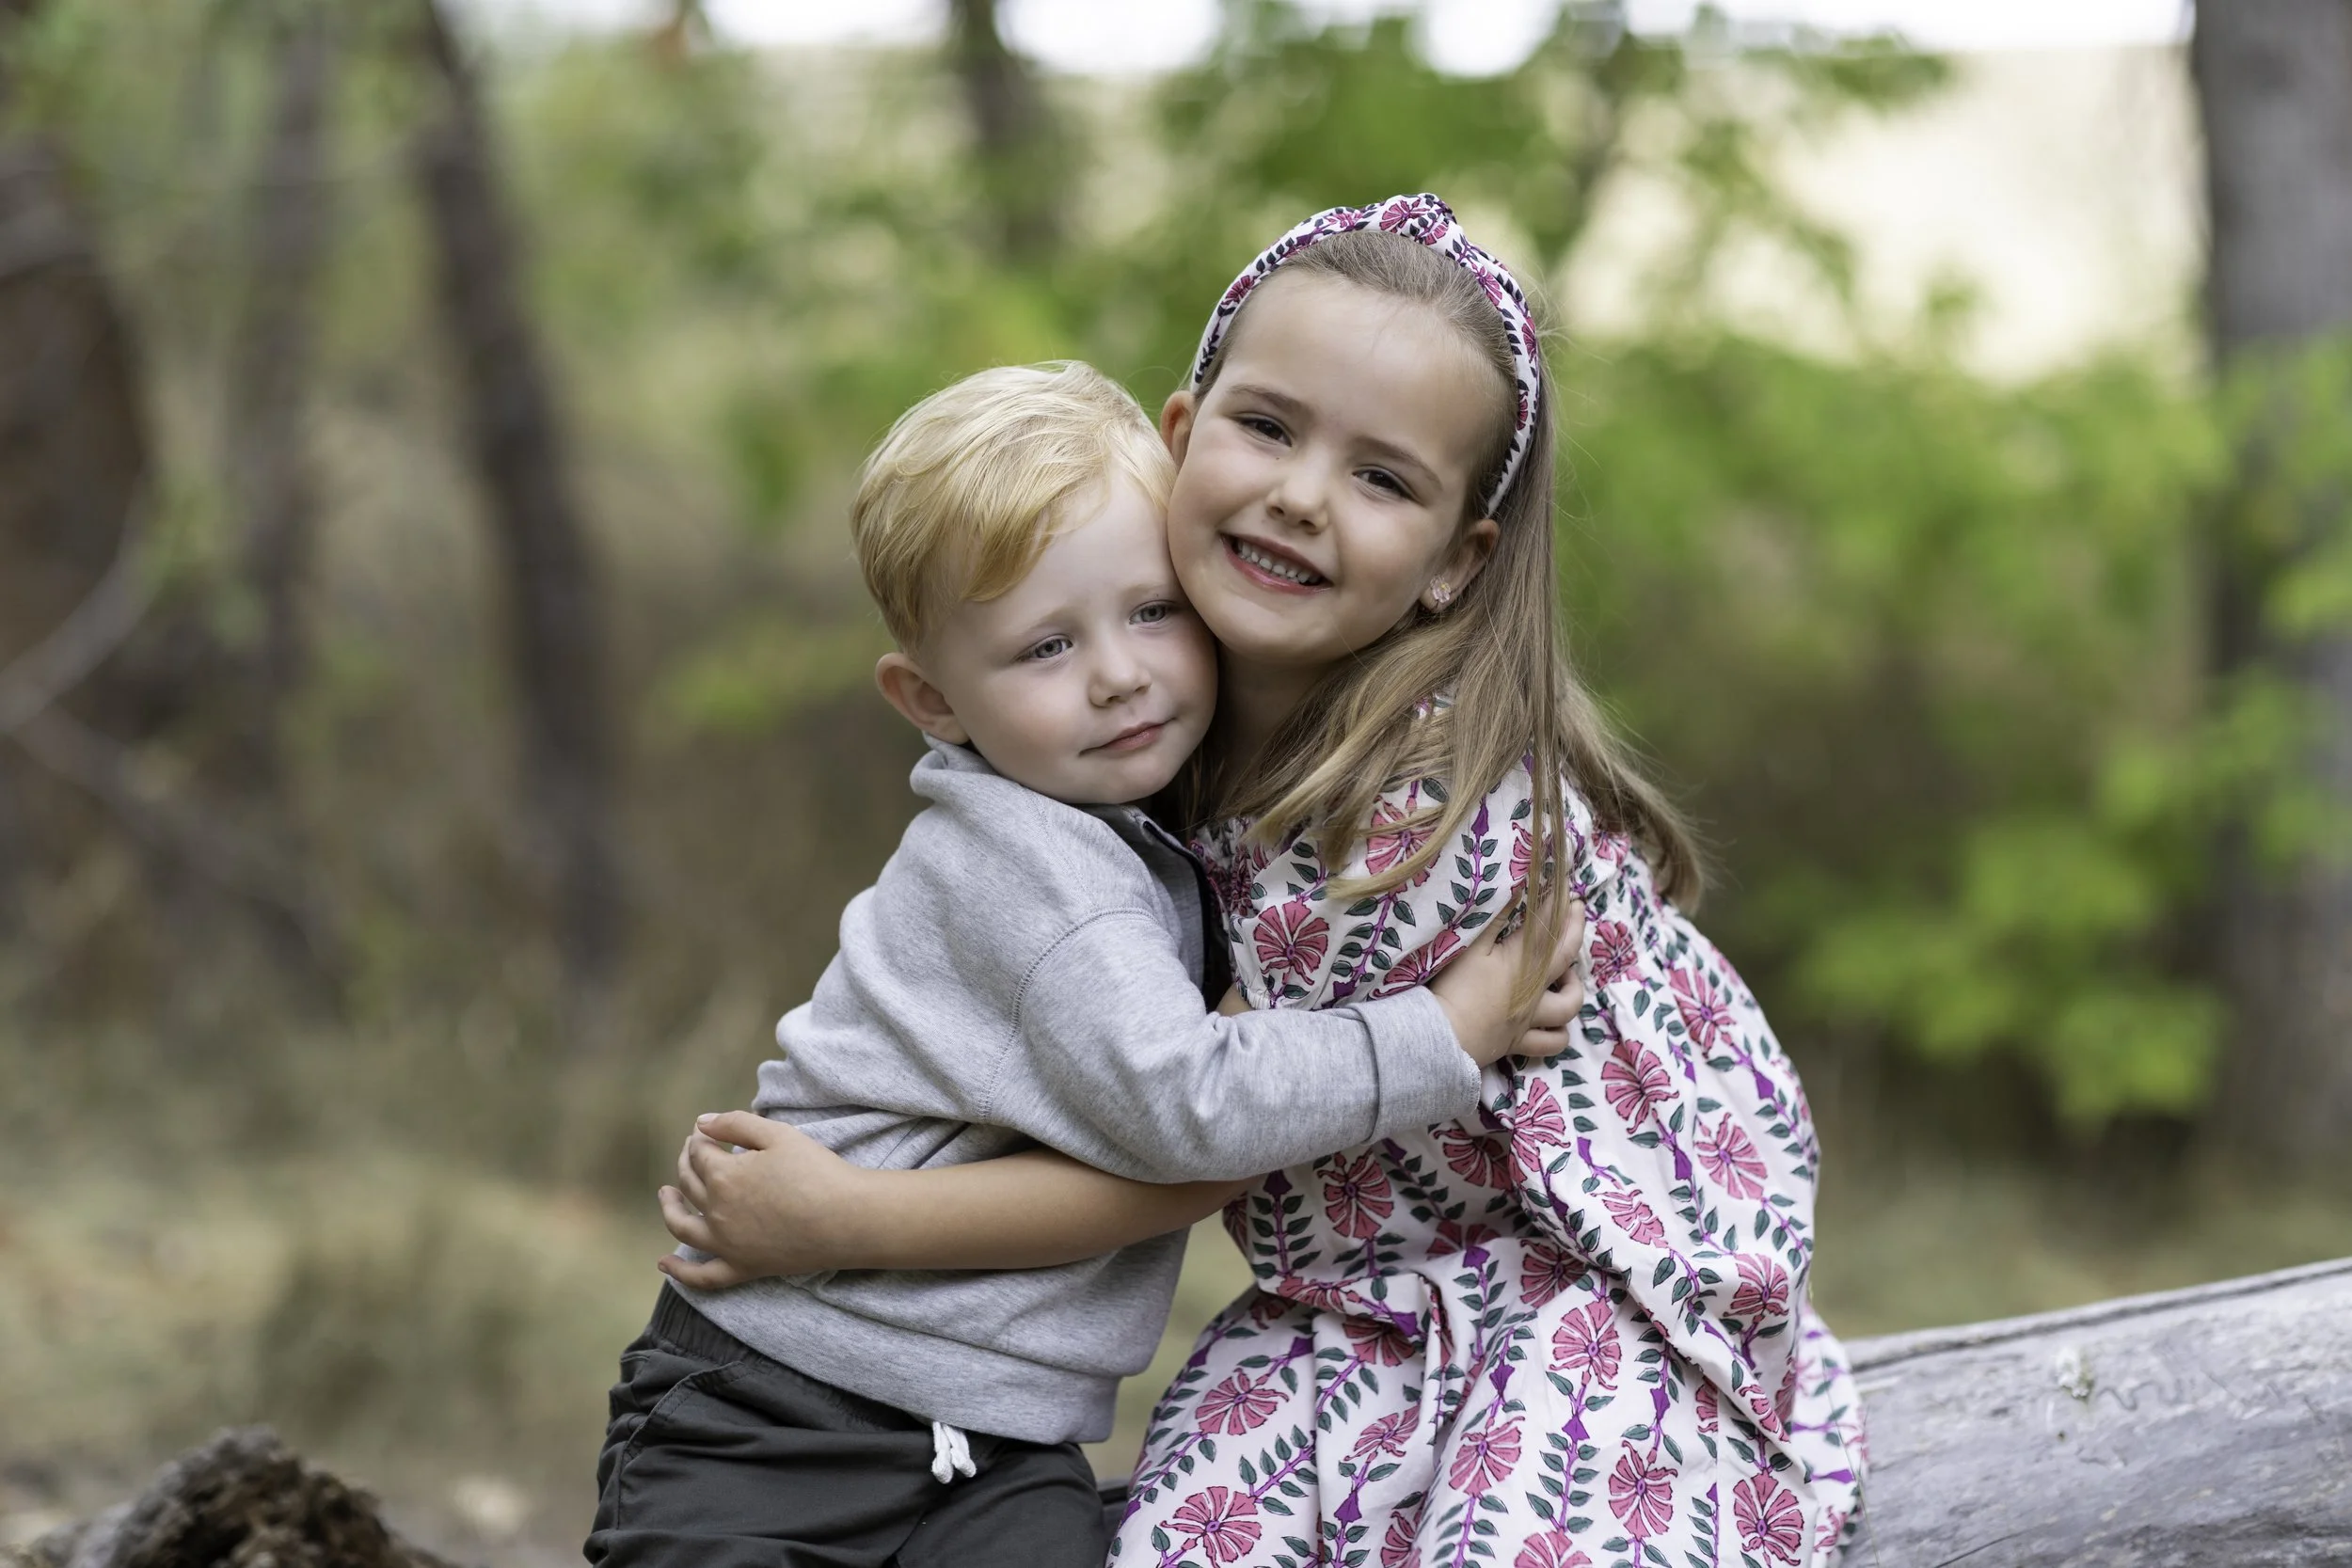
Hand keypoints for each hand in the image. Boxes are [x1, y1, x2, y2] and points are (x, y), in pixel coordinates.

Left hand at [656, 1111, 867, 1288]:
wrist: (847, 1218)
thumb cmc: (816, 1171)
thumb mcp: (778, 1134)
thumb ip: (735, 1123)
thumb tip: (702, 1123)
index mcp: (723, 1176)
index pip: (700, 1153)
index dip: (700, 1139)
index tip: (706, 1132)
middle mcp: (716, 1212)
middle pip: (689, 1184)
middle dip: (687, 1163)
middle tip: (692, 1152)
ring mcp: (726, 1244)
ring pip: (682, 1227)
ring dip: (669, 1208)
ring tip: (666, 1196)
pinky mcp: (743, 1268)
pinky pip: (702, 1277)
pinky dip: (679, 1272)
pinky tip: (664, 1265)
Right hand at [1429, 897, 1587, 1066]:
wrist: (1442, 1035)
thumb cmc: (1454, 989)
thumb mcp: (1470, 948)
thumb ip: (1494, 920)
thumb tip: (1516, 890)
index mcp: (1522, 962)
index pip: (1546, 926)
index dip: (1558, 903)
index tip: (1566, 884)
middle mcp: (1534, 989)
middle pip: (1566, 956)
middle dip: (1576, 928)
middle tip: (1579, 909)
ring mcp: (1530, 1018)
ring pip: (1569, 1006)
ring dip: (1573, 988)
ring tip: (1566, 976)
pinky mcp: (1520, 1041)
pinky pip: (1552, 1043)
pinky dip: (1558, 1033)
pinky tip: (1553, 1022)